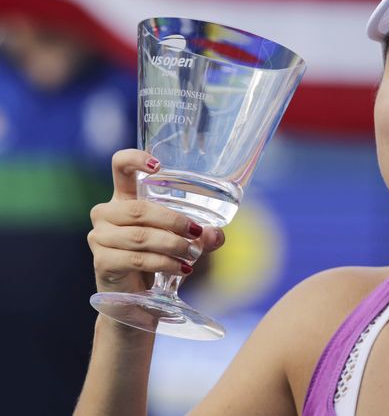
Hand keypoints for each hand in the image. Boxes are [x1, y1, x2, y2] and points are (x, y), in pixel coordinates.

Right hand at [87, 149, 224, 293]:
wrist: (136, 301)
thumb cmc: (157, 261)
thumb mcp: (181, 242)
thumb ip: (200, 235)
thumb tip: (216, 233)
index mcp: (123, 198)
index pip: (120, 167)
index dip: (134, 159)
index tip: (158, 166)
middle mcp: (106, 214)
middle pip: (139, 209)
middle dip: (173, 221)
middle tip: (196, 232)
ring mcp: (99, 238)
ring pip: (141, 236)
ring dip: (173, 244)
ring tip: (193, 254)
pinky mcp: (102, 262)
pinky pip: (137, 259)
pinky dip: (164, 263)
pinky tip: (182, 269)